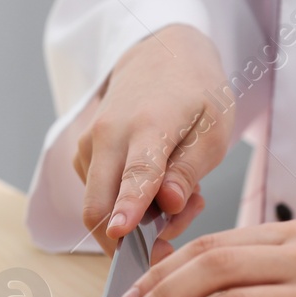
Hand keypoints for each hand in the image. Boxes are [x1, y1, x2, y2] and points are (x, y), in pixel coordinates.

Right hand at [74, 24, 232, 252]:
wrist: (158, 56)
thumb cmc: (193, 93)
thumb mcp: (212, 129)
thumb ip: (188, 170)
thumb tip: (168, 204)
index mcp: (148, 125)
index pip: (136, 173)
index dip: (129, 207)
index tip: (121, 232)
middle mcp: (108, 134)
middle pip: (97, 204)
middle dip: (128, 240)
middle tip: (169, 241)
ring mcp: (89, 145)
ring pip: (100, 207)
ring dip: (136, 220)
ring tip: (179, 195)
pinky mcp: (82, 155)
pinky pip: (99, 196)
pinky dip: (127, 205)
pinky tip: (157, 187)